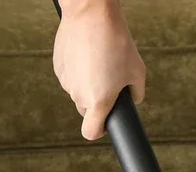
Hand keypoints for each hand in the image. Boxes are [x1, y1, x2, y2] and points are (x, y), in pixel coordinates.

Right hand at [53, 0, 145, 140]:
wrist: (91, 15)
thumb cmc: (117, 42)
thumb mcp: (137, 71)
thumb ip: (136, 94)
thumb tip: (133, 100)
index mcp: (98, 101)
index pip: (90, 132)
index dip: (99, 130)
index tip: (105, 123)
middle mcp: (78, 95)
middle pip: (86, 110)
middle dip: (98, 101)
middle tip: (109, 80)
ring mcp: (65, 81)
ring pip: (78, 92)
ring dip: (88, 83)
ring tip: (100, 61)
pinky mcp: (58, 66)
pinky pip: (70, 76)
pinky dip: (78, 71)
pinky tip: (88, 54)